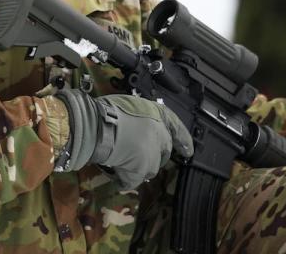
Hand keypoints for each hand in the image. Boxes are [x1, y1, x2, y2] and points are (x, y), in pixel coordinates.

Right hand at [55, 90, 192, 188]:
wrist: (97, 126)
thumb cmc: (108, 110)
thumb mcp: (128, 105)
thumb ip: (139, 117)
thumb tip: (135, 127)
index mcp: (158, 115)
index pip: (177, 127)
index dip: (183, 140)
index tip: (188, 151)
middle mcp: (160, 135)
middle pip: (163, 150)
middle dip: (155, 155)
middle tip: (139, 155)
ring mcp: (152, 155)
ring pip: (150, 167)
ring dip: (139, 167)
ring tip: (122, 162)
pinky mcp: (140, 170)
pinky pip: (132, 179)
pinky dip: (124, 179)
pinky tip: (116, 177)